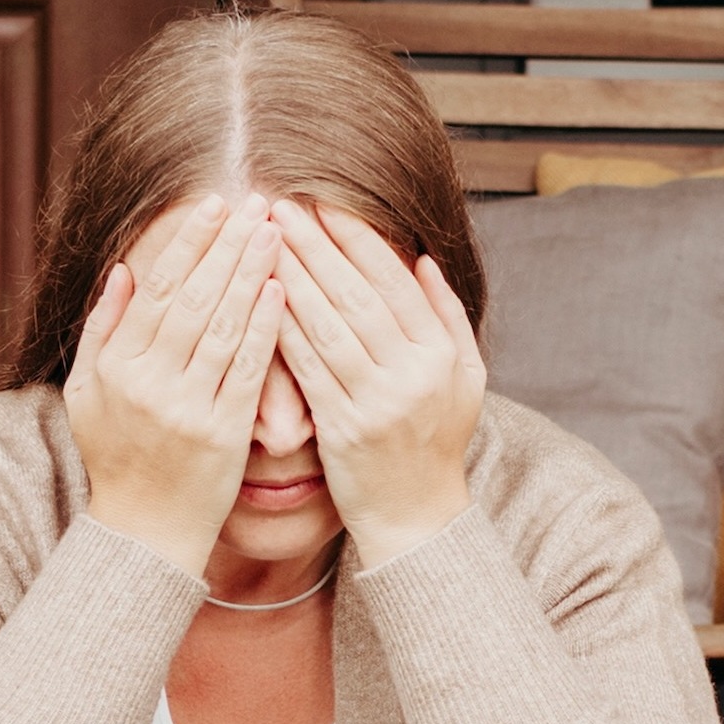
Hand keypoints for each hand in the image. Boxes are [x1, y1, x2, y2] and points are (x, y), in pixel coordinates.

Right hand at [64, 197, 284, 570]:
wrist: (144, 532)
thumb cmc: (115, 457)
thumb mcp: (86, 392)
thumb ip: (101, 329)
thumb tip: (123, 270)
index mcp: (116, 368)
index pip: (158, 290)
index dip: (188, 244)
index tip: (213, 205)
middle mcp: (150, 384)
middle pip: (196, 300)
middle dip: (228, 246)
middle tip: (257, 204)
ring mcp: (188, 410)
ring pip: (226, 327)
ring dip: (252, 274)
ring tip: (275, 232)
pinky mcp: (225, 434)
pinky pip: (248, 371)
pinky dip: (266, 328)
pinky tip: (282, 291)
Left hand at [268, 199, 484, 565]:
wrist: (418, 519)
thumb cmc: (437, 442)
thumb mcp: (466, 378)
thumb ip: (447, 316)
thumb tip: (420, 259)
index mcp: (441, 355)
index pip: (393, 281)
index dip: (356, 238)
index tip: (324, 204)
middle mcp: (412, 375)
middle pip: (354, 295)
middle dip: (315, 246)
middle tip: (280, 207)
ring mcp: (376, 403)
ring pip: (325, 327)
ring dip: (291, 278)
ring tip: (262, 241)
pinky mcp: (342, 429)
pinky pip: (306, 369)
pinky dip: (282, 331)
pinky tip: (258, 300)